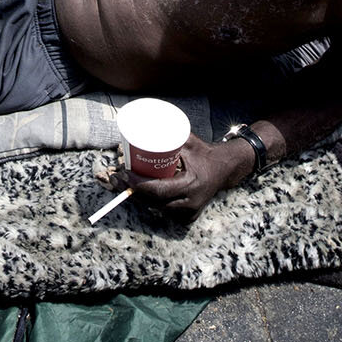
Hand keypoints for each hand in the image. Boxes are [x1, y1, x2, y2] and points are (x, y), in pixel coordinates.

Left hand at [126, 135, 254, 217]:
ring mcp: (189, 212)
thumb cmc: (204, 153)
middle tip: (116, 179)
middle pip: (153, 201)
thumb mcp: (188, 141)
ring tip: (123, 184)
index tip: (124, 173)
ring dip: (139, 197)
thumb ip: (169, 135)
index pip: (158, 190)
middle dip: (132, 191)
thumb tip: (144, 125)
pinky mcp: (188, 216)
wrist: (224, 169)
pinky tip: (138, 193)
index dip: (138, 184)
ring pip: (156, 208)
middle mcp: (190, 202)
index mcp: (190, 184)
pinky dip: (151, 203)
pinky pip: (164, 211)